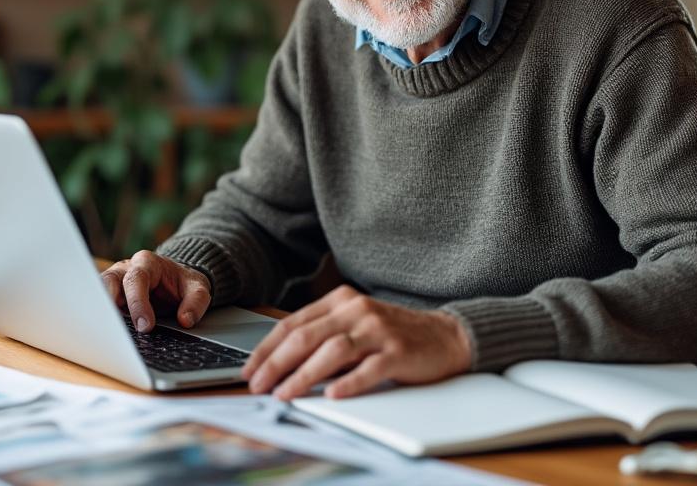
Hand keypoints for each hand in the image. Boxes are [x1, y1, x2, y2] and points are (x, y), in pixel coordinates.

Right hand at [101, 250, 211, 332]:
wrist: (176, 281)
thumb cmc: (183, 283)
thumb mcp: (198, 288)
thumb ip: (196, 302)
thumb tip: (185, 320)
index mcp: (147, 263)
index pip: (136, 280)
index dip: (138, 303)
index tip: (145, 326)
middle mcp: (125, 270)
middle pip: (108, 281)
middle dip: (110, 305)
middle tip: (116, 330)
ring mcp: (114, 283)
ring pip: (98, 293)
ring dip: (101, 313)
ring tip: (105, 335)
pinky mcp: (109, 298)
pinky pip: (100, 306)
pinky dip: (101, 320)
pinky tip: (105, 336)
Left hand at [242, 285, 472, 400]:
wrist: (446, 335)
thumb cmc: (392, 334)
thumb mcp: (354, 325)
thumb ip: (323, 336)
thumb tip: (280, 365)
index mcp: (340, 300)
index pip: (293, 324)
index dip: (267, 349)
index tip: (249, 370)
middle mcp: (357, 310)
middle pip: (307, 337)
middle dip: (276, 364)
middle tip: (257, 385)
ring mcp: (378, 330)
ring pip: (332, 351)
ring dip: (304, 375)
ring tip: (284, 393)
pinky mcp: (398, 351)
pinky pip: (369, 368)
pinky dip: (349, 382)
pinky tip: (333, 395)